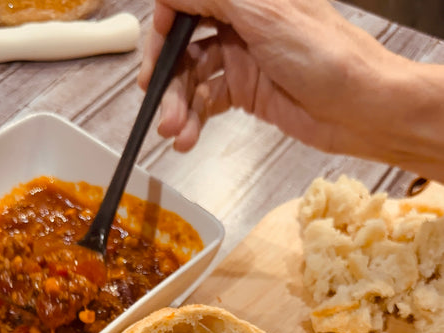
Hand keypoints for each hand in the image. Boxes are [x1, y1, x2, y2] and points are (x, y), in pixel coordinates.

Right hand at [139, 0, 443, 180]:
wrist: (362, 108)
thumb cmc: (327, 56)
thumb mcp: (264, 15)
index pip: (187, 2)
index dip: (165, 23)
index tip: (156, 47)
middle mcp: (240, 23)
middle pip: (183, 43)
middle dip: (165, 72)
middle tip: (152, 96)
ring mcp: (242, 59)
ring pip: (192, 78)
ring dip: (177, 104)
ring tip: (172, 130)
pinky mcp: (247, 94)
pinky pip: (207, 104)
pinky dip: (193, 121)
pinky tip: (185, 137)